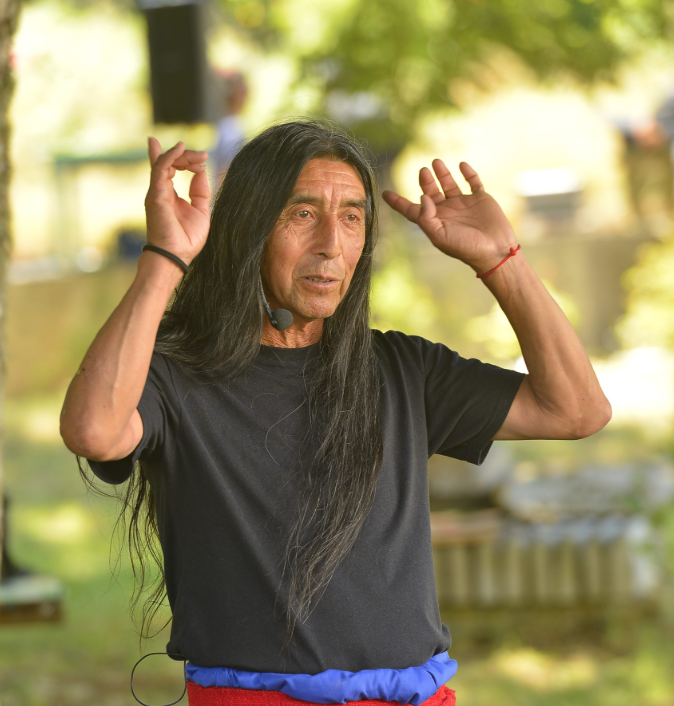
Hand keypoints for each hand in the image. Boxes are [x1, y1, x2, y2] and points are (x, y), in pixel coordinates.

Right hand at [144, 137, 210, 265]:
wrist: (176, 255)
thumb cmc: (187, 239)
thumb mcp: (201, 211)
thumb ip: (200, 192)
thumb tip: (200, 171)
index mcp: (170, 195)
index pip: (170, 168)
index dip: (185, 159)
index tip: (203, 161)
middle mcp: (161, 191)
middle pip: (169, 162)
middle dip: (187, 156)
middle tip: (203, 156)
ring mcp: (157, 191)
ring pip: (165, 162)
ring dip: (182, 154)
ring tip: (200, 155)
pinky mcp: (155, 194)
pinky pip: (161, 168)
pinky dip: (170, 156)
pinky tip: (181, 147)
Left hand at [382, 160, 517, 273]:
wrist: (494, 250)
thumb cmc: (465, 247)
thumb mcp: (439, 235)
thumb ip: (426, 217)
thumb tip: (422, 197)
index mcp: (434, 221)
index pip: (412, 209)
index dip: (398, 202)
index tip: (385, 193)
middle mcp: (447, 211)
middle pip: (431, 193)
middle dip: (425, 181)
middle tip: (422, 170)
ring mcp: (463, 204)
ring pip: (449, 184)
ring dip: (442, 174)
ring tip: (435, 162)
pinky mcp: (480, 199)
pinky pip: (473, 182)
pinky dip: (468, 173)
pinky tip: (462, 165)